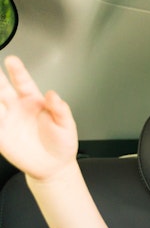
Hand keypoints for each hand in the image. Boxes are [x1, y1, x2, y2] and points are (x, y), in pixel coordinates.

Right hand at [0, 56, 78, 181]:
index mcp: (33, 101)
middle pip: (1, 88)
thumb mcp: (66, 125)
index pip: (23, 82)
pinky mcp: (1, 135)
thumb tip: (53, 95)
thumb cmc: (62, 143)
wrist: (54, 166)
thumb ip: (60, 110)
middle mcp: (17, 107)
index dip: (17, 71)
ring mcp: (6, 120)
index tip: (12, 61)